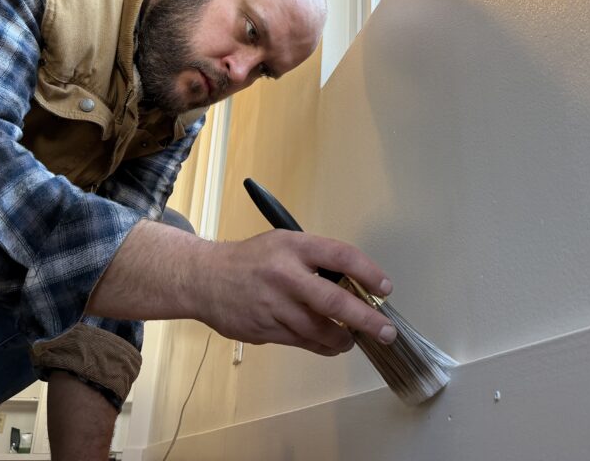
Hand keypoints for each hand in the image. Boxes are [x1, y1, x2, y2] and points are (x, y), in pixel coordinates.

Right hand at [88, 221, 396, 356]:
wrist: (203, 279)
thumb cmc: (251, 260)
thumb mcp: (285, 244)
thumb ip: (316, 260)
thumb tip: (354, 284)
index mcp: (294, 247)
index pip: (341, 256)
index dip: (368, 272)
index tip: (385, 288)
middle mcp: (286, 276)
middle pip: (335, 302)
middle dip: (366, 320)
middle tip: (386, 330)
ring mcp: (275, 306)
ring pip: (320, 331)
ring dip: (343, 339)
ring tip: (353, 339)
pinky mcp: (266, 329)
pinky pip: (302, 342)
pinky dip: (321, 345)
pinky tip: (330, 343)